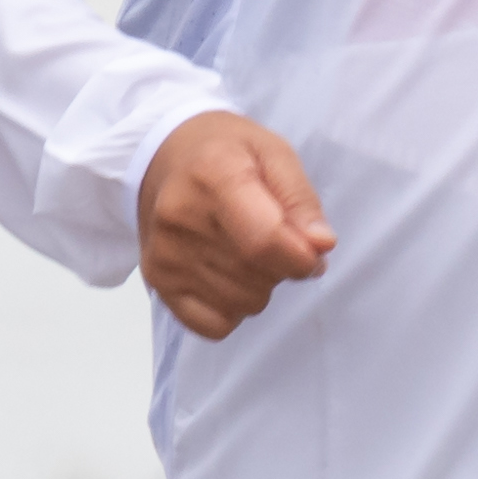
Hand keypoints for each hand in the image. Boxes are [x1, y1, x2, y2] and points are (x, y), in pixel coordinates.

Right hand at [139, 111, 336, 338]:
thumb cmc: (226, 153)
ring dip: (259, 286)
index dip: (301, 258)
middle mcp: (179, 216)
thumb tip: (321, 246)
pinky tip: (225, 275)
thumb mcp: (274, 154)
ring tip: (244, 250)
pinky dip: (232, 309)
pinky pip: (216, 325)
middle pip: (258, 276)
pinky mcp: (157, 282)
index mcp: (213, 173)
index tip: (312, 252)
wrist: (162, 158)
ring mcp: (164, 254)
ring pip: (243, 304)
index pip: (265, 241)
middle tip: (271, 238)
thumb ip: (301, 200)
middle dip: (282, 267)